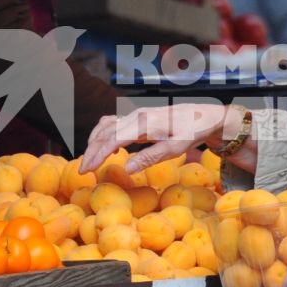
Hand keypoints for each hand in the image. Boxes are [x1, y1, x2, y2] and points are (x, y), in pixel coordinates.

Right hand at [79, 102, 230, 173]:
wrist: (203, 116)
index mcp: (144, 123)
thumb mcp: (176, 148)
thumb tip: (126, 168)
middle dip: (91, 151)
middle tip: (82, 171)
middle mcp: (136, 116)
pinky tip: (107, 148)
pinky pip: (114, 123)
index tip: (86, 170)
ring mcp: (136, 115)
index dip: (97, 154)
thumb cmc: (192, 132)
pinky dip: (104, 134)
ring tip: (89, 160)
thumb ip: (150, 157)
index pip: (113, 138)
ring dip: (94, 142)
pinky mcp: (138, 118)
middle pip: (105, 133)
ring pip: (106, 126)